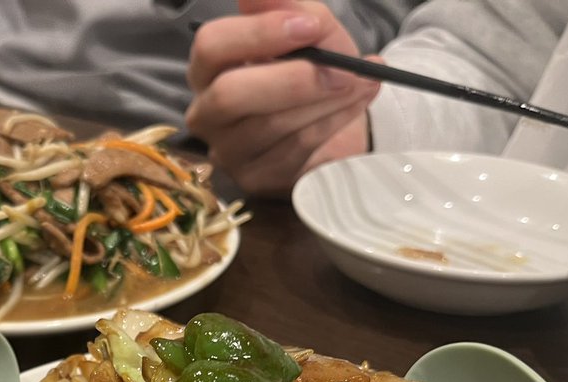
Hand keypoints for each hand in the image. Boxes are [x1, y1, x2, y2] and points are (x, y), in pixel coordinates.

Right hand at [185, 0, 379, 196]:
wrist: (331, 119)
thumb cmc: (309, 70)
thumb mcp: (308, 30)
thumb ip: (291, 9)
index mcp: (208, 68)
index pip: (212, 46)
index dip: (259, 33)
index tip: (310, 26)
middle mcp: (206, 112)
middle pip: (229, 94)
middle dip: (294, 78)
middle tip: (342, 67)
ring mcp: (227, 151)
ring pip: (270, 125)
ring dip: (326, 100)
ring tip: (361, 80)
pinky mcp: (256, 178)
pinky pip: (295, 149)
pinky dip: (334, 121)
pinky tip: (357, 102)